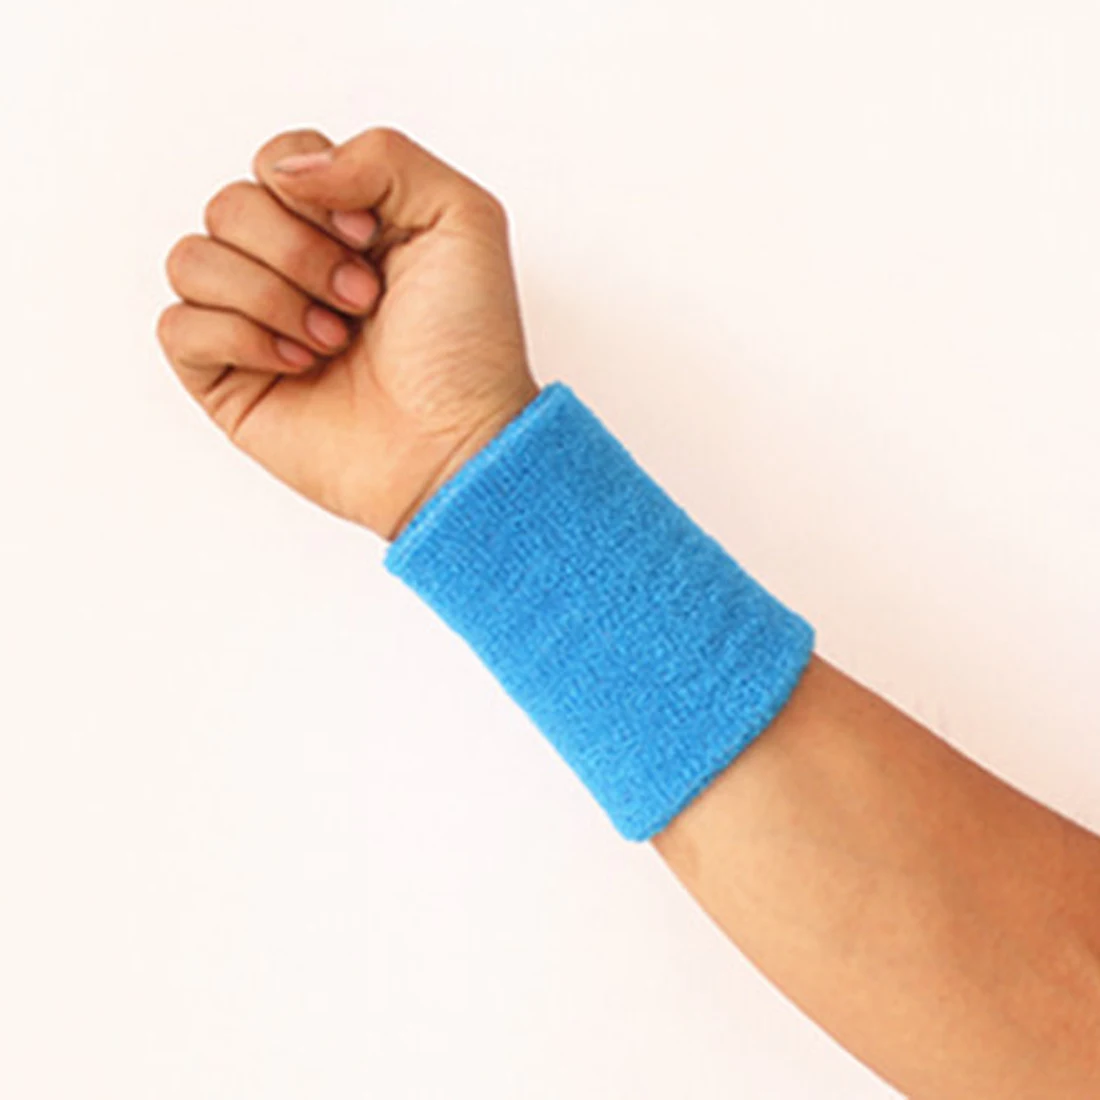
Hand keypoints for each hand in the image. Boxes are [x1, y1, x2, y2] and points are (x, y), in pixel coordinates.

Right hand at [157, 126, 540, 540]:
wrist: (454, 444)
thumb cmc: (467, 348)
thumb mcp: (462, 217)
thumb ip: (383, 156)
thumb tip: (286, 173)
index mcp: (342, 225)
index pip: (277, 161)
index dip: (313, 190)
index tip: (369, 239)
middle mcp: (292, 269)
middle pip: (230, 205)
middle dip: (299, 252)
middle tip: (361, 302)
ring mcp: (255, 324)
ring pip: (192, 258)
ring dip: (270, 296)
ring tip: (331, 340)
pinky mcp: (227, 379)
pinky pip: (178, 325)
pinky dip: (239, 338)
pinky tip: (298, 367)